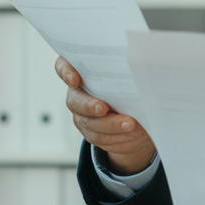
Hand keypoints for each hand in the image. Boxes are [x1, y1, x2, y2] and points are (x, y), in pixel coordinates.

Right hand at [55, 56, 156, 173]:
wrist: (136, 116)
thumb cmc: (132, 88)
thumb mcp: (130, 77)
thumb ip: (127, 75)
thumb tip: (141, 76)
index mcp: (83, 72)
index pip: (63, 67)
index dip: (65, 72)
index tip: (75, 79)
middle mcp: (77, 94)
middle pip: (75, 101)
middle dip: (89, 106)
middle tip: (104, 108)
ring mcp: (81, 115)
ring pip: (89, 123)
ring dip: (111, 125)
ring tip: (131, 124)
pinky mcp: (90, 132)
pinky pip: (99, 138)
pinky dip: (117, 137)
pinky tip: (132, 133)